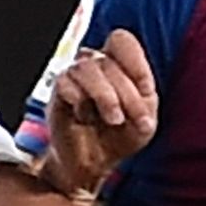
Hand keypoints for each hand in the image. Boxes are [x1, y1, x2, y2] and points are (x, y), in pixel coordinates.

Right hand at [38, 28, 159, 196]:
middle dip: (129, 94)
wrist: (94, 164)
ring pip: (89, 69)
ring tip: (115, 120)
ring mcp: (73, 76)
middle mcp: (92, 64)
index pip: (121, 41)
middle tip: (138, 121)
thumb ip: (146, 100)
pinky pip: (66, 84)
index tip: (147, 90)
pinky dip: (82, 102)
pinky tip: (86, 117)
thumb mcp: (145, 120)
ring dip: (107, 97)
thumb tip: (141, 87)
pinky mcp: (57, 93)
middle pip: (109, 61)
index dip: (135, 62)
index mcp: (117, 63)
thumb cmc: (120, 137)